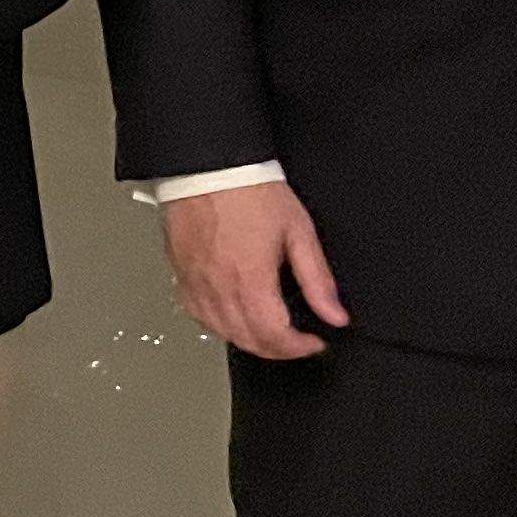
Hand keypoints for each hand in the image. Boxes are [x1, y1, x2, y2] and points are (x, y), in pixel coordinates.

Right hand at [163, 180, 349, 359]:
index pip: (275, 336)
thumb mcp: (298, 232)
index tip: (313, 342)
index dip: (299, 348)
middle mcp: (219, 286)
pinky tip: (231, 317)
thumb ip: (318, 279)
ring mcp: (196, 282)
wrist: (208, 167)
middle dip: (278, 349)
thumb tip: (335, 314)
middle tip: (296, 341)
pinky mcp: (181, 274)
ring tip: (268, 332)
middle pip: (248, 340)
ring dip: (249, 341)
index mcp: (250, 278)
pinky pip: (197, 315)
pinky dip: (218, 325)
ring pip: (222, 333)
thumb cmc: (249, 191)